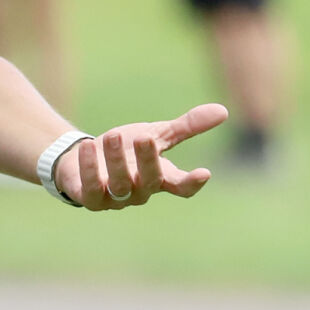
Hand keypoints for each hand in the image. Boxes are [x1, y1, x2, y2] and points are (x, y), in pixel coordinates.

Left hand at [53, 103, 228, 209]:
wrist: (85, 158)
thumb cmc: (127, 149)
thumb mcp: (157, 135)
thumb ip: (186, 127)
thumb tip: (224, 111)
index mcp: (159, 178)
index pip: (181, 187)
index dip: (192, 183)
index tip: (204, 172)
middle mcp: (139, 192)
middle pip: (150, 182)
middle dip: (148, 161)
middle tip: (146, 138)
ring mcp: (115, 198)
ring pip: (120, 184)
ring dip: (117, 160)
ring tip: (114, 134)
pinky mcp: (90, 199)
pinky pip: (90, 189)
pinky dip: (89, 168)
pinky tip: (87, 146)